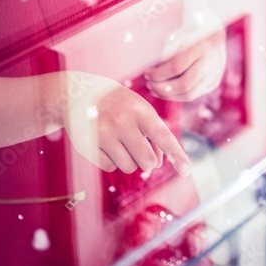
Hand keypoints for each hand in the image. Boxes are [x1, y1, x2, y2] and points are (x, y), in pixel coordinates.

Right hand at [64, 73, 190, 176]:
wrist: (78, 93)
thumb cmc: (118, 103)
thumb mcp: (139, 109)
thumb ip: (153, 133)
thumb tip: (159, 163)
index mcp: (139, 109)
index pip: (163, 136)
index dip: (176, 155)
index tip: (186, 171)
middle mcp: (122, 122)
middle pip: (148, 161)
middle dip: (148, 160)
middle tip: (139, 147)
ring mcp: (104, 135)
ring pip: (129, 167)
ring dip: (129, 160)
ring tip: (121, 141)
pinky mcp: (88, 146)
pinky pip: (110, 168)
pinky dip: (112, 160)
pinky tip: (106, 144)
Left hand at [145, 30, 226, 101]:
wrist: (214, 27)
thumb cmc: (188, 28)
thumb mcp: (177, 32)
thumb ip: (166, 51)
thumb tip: (150, 69)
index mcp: (201, 45)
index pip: (176, 67)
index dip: (158, 74)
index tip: (147, 74)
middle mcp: (211, 62)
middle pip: (184, 84)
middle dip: (162, 88)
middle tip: (149, 85)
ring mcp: (215, 73)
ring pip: (189, 94)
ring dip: (169, 95)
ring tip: (154, 89)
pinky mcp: (214, 82)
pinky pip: (194, 95)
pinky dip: (178, 96)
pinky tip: (166, 91)